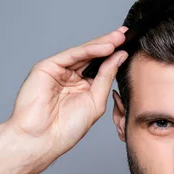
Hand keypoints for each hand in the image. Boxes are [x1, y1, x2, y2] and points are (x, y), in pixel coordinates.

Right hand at [5, 26, 128, 173]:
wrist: (43, 139)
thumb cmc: (66, 128)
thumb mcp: (95, 101)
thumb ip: (106, 78)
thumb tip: (119, 57)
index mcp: (82, 86)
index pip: (101, 66)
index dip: (115, 56)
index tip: (130, 46)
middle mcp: (70, 76)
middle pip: (92, 56)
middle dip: (110, 44)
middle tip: (126, 34)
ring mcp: (58, 71)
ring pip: (83, 52)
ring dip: (102, 44)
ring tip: (119, 38)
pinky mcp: (46, 67)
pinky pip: (71, 55)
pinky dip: (89, 50)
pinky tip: (105, 47)